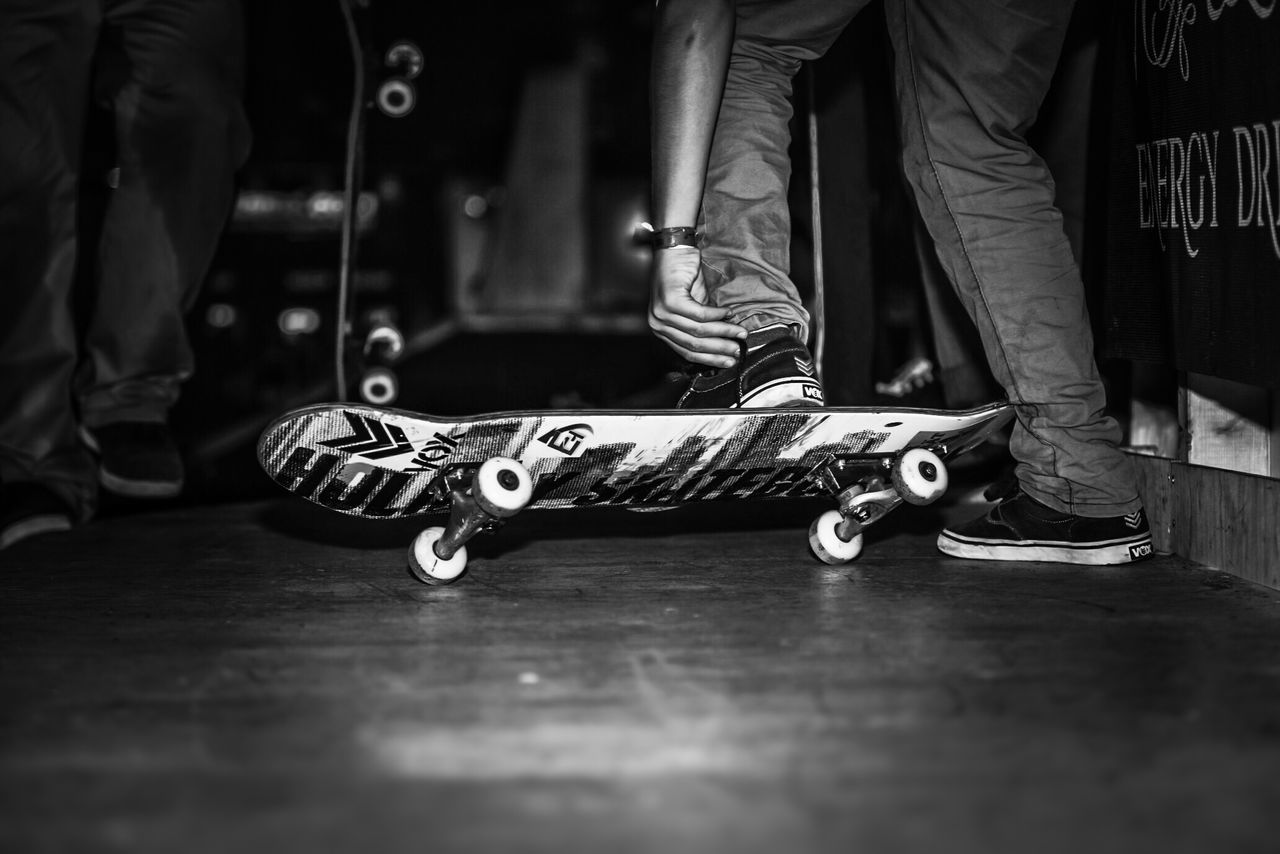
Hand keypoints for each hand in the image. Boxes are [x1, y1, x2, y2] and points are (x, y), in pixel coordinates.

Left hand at [648, 246, 745, 367]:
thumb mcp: (694, 307)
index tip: (729, 362)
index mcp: (661, 330)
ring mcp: (661, 313)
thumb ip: (704, 326)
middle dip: (720, 349)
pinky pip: (699, 314)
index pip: (687, 352)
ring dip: (724, 332)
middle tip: (738, 350)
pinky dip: (717, 315)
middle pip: (693, 344)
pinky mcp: (670, 300)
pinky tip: (728, 313)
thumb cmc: (685, 278)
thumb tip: (725, 345)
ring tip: (740, 332)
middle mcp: (657, 324)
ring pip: (698, 331)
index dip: (710, 359)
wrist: (674, 250)